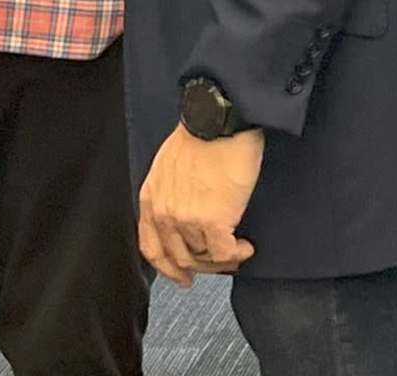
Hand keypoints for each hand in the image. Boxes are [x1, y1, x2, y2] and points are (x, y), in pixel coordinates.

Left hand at [138, 125, 264, 285]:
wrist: (219, 120)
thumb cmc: (202, 132)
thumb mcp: (169, 163)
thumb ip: (169, 190)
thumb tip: (187, 207)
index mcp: (151, 199)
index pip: (152, 247)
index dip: (168, 267)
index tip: (182, 275)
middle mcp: (164, 213)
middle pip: (180, 257)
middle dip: (201, 266)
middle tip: (218, 265)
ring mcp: (187, 220)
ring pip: (204, 257)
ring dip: (222, 259)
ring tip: (237, 250)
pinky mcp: (214, 221)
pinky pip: (225, 254)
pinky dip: (237, 255)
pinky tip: (245, 247)